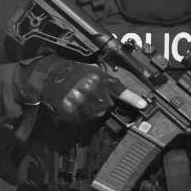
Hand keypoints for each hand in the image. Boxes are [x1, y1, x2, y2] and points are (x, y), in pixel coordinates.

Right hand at [26, 57, 145, 122]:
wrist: (48, 75)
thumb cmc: (70, 72)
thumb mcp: (92, 71)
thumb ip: (107, 82)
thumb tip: (122, 94)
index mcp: (97, 77)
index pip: (118, 90)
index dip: (132, 99)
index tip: (143, 105)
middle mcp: (89, 88)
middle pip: (105, 107)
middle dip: (100, 105)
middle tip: (89, 99)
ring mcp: (78, 99)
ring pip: (93, 115)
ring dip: (88, 111)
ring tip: (78, 100)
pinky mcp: (68, 109)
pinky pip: (79, 119)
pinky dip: (77, 116)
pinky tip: (72, 106)